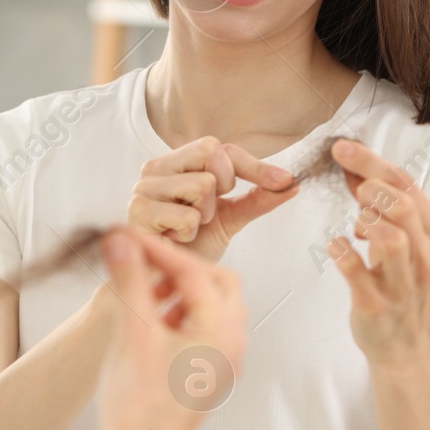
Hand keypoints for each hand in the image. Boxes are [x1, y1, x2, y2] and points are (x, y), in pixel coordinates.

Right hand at [90, 227, 246, 429]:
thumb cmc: (139, 408)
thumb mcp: (132, 333)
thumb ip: (130, 280)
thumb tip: (121, 239)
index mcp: (221, 332)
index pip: (194, 270)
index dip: (157, 248)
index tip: (127, 236)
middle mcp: (230, 346)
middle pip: (215, 284)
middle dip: (178, 267)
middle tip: (140, 260)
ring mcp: (219, 364)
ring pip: (208, 308)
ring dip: (178, 291)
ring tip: (141, 289)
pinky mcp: (202, 378)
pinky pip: (199, 332)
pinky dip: (176, 316)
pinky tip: (145, 321)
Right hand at [126, 136, 298, 262]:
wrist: (167, 282)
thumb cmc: (193, 247)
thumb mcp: (231, 217)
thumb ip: (258, 198)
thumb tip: (291, 184)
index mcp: (176, 163)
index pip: (220, 148)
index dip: (254, 165)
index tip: (283, 181)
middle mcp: (156, 169)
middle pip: (210, 153)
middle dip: (223, 187)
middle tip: (207, 212)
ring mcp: (144, 188)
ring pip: (202, 185)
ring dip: (204, 216)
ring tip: (188, 228)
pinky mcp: (138, 212)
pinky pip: (186, 216)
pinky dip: (189, 233)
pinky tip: (175, 239)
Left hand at [324, 138, 429, 363]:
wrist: (409, 347)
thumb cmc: (404, 287)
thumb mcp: (407, 245)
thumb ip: (386, 210)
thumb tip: (357, 171)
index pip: (408, 187)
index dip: (373, 162)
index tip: (342, 148)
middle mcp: (426, 258)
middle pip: (403, 206)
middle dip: (371, 182)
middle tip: (347, 177)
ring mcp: (402, 284)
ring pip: (391, 239)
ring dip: (366, 219)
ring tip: (356, 221)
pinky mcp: (376, 305)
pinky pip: (356, 272)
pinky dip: (342, 252)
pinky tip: (336, 245)